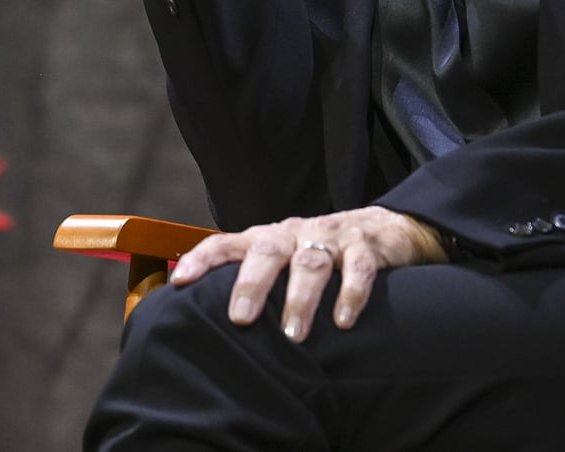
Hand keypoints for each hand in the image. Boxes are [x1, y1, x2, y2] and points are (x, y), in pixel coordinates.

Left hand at [170, 206, 445, 341]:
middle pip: (268, 251)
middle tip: (241, 318)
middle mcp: (293, 234)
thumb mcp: (283, 263)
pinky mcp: (365, 247)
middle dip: (252, 284)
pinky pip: (358, 269)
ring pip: (311, 263)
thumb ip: (254, 285)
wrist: (383, 229)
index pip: (226, 243)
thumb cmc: (319, 255)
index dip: (202, 260)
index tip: (180, 282)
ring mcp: (330, 238)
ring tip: (294, 336)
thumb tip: (207, 327)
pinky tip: (343, 321)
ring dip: (300, 299)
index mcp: (267, 239)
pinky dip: (350, 294)